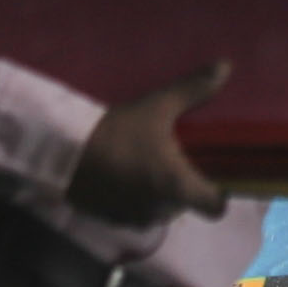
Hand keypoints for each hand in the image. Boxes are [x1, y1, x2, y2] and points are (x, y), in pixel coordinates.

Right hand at [71, 63, 232, 225]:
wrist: (61, 151)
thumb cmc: (116, 131)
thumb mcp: (157, 107)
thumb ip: (193, 90)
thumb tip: (225, 66)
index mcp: (178, 187)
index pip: (215, 208)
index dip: (217, 194)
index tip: (212, 175)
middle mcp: (160, 211)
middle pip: (185, 205)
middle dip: (182, 186)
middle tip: (171, 159)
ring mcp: (132, 219)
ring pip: (158, 210)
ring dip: (156, 194)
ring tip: (144, 165)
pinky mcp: (109, 219)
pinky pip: (132, 213)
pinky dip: (132, 199)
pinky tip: (121, 176)